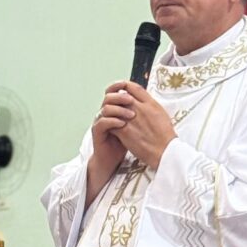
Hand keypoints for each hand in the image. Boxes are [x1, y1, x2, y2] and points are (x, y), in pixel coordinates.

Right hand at [85, 88, 135, 206]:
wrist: (113, 159)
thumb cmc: (126, 142)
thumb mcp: (134, 125)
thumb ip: (137, 112)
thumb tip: (149, 100)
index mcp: (113, 109)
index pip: (114, 92)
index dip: (120, 86)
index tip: (131, 86)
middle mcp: (104, 113)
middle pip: (108, 97)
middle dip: (121, 97)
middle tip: (132, 100)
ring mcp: (99, 121)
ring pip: (105, 109)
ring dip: (119, 110)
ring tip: (132, 115)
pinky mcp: (97, 132)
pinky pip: (102, 122)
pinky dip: (113, 121)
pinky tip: (123, 124)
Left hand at [106, 81, 176, 168]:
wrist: (164, 151)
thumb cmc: (165, 136)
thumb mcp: (162, 114)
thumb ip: (151, 105)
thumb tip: (144, 101)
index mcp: (150, 103)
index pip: (133, 87)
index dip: (124, 86)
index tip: (121, 90)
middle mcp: (140, 108)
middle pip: (121, 96)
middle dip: (116, 100)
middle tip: (114, 105)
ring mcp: (131, 119)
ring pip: (113, 109)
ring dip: (111, 112)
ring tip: (112, 117)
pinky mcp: (124, 131)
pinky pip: (111, 123)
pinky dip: (110, 125)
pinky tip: (112, 128)